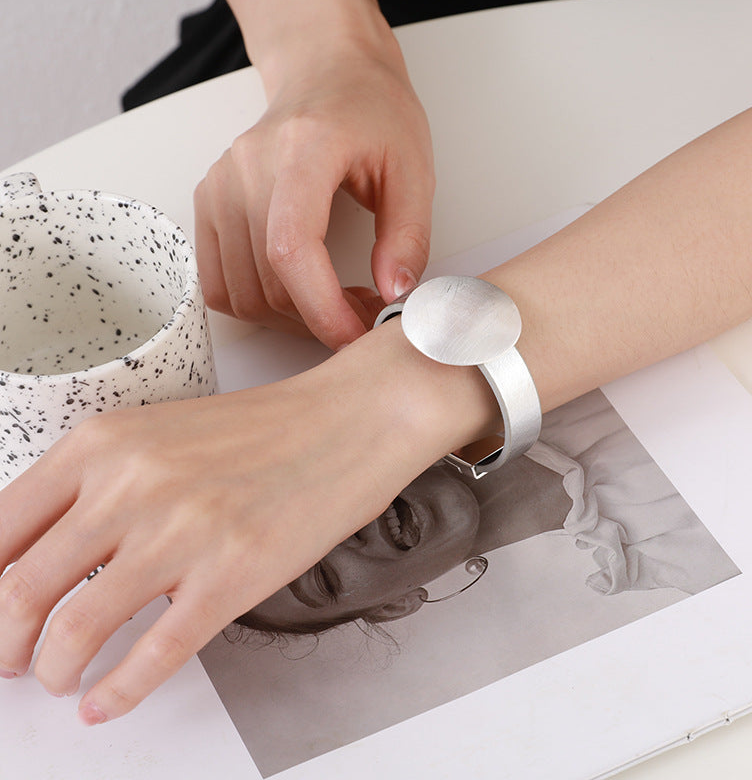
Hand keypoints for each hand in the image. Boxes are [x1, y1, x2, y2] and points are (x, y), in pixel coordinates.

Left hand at [0, 324, 492, 723]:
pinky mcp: (232, 577)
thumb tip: (50, 554)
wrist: (348, 420)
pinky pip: (153, 656)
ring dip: (54, 671)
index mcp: (104, 443)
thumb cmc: (265, 428)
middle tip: (12, 660)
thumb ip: (100, 485)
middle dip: (5, 643)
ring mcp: (182, 533)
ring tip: (61, 678)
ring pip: (74, 632)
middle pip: (19, 590)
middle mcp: (132, 485)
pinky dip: (117, 693)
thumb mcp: (161, 434)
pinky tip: (107, 703)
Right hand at [194, 45, 434, 350]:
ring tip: (337, 300)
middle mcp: (247, 166)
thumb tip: (395, 294)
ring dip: (292, 318)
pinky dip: (260, 305)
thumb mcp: (413, 167)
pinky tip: (300, 292)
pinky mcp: (209, 205)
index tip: (356, 335)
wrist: (327, 74)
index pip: (291, 247)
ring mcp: (220, 186)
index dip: (322, 307)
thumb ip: (408, 235)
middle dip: (320, 319)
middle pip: (267, 282)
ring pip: (242, 293)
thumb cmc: (370, 110)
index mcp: (303, 150)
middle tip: (364, 315)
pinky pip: (220, 284)